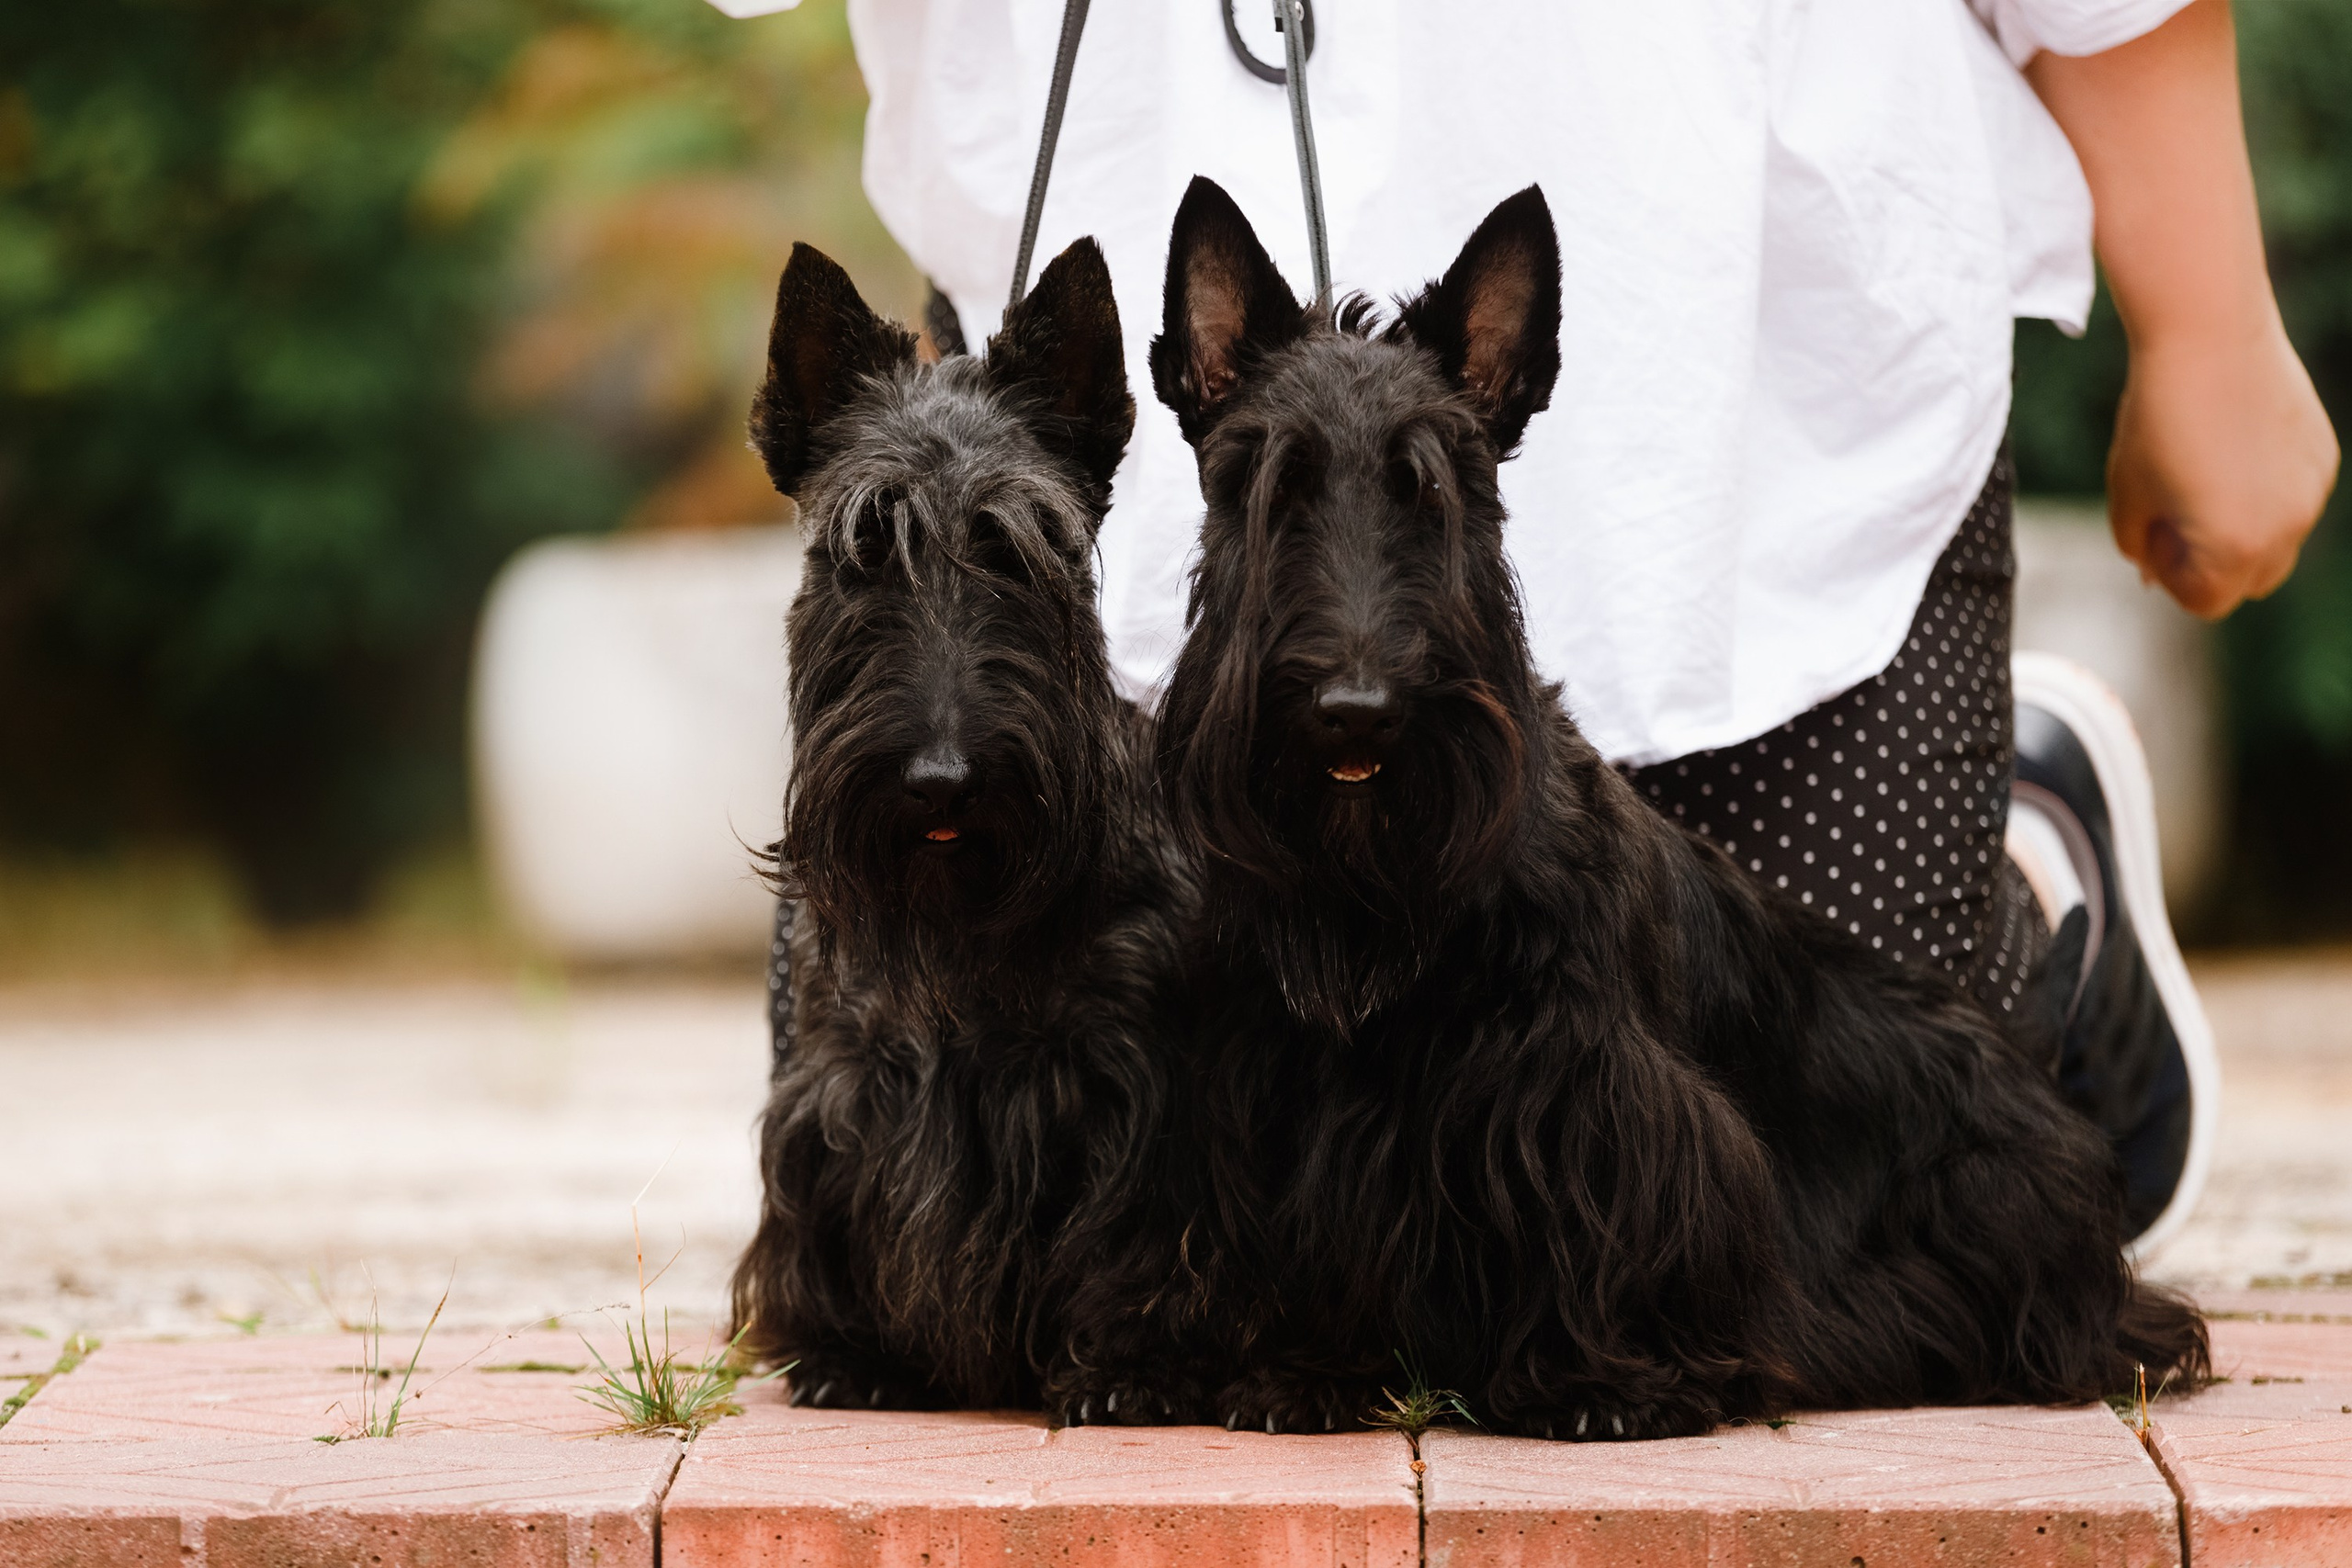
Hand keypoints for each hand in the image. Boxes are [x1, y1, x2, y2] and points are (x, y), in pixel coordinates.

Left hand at [2105, 316, 2337, 617]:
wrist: (2209, 338)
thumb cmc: (2157, 420)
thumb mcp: (2127, 496)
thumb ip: (2139, 547)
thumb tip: (2154, 573)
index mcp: (2234, 550)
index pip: (2204, 602)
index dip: (2170, 575)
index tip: (2154, 531)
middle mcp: (2286, 530)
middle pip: (2248, 583)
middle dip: (2210, 564)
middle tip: (2175, 510)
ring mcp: (2312, 494)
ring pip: (2276, 543)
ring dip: (2240, 530)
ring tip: (2203, 473)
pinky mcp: (2323, 458)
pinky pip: (2293, 500)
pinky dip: (2264, 493)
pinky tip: (2233, 445)